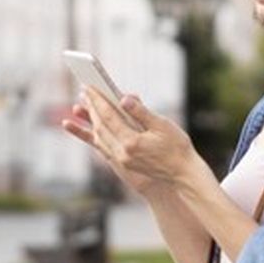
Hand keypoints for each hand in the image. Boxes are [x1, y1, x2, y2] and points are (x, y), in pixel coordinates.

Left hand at [61, 87, 206, 195]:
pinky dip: (95, 136)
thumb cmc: (177, 148)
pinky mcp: (123, 164)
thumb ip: (141, 112)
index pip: (108, 117)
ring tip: (81, 106)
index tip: (89, 87)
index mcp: (131, 142)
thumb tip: (124, 98)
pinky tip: (91, 127)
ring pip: (99, 137)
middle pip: (100, 126)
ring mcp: (121, 160)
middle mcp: (122, 153)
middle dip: (91, 108)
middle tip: (84, 92)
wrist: (183, 175)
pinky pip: (103, 147)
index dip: (97, 100)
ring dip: (90, 121)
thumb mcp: (162, 125)